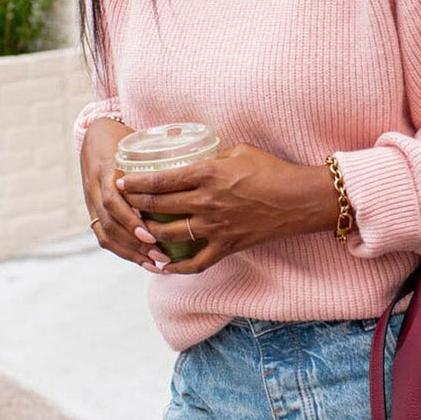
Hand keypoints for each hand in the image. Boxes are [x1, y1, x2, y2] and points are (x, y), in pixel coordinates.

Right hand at [81, 117, 170, 271]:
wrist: (95, 133)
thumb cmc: (125, 136)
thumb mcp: (139, 139)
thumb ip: (169, 149)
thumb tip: (217, 156)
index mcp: (106, 168)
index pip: (113, 200)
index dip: (130, 219)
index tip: (150, 231)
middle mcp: (95, 188)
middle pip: (110, 223)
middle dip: (135, 242)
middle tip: (161, 253)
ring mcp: (91, 201)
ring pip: (107, 235)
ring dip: (131, 251)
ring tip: (157, 262)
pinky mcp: (92, 212)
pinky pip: (104, 238)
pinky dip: (124, 252)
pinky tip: (145, 262)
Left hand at [116, 143, 341, 274]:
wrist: (300, 199)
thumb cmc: (272, 170)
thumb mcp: (239, 151)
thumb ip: (212, 156)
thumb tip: (193, 157)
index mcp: (208, 173)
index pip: (160, 179)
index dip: (135, 182)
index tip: (120, 181)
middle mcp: (207, 202)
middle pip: (158, 206)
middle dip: (134, 205)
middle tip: (121, 203)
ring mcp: (216, 227)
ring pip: (170, 234)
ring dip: (148, 233)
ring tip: (136, 230)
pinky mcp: (227, 246)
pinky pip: (195, 263)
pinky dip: (175, 268)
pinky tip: (160, 266)